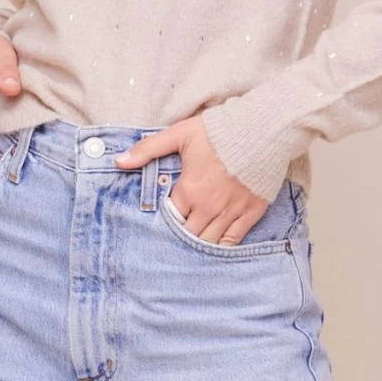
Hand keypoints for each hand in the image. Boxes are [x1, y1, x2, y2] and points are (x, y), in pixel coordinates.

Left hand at [114, 115, 266, 243]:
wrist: (262, 130)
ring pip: (209, 243)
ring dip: (198, 246)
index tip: (160, 225)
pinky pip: (234, 241)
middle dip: (179, 239)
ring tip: (190, 250)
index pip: (169, 218)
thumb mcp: (179, 134)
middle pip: (187, 236)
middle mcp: (208, 207)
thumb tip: (119, 161)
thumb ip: (148, 149)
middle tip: (172, 243)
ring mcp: (231, 212)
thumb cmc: (220, 131)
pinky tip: (214, 250)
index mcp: (188, 190)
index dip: (163, 223)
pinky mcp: (251, 213)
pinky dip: (222, 248)